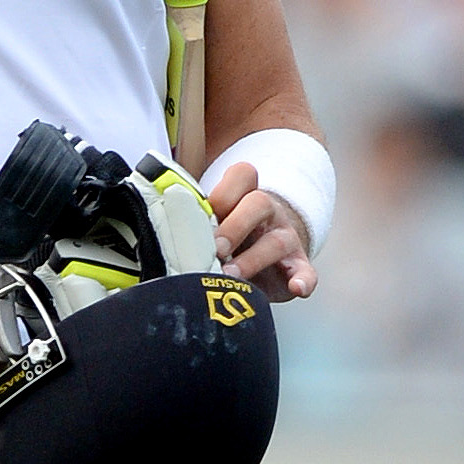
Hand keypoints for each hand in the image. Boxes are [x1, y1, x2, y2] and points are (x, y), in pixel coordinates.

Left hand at [204, 161, 315, 300]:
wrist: (266, 253)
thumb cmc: (229, 234)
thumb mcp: (215, 221)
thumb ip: (195, 218)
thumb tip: (156, 229)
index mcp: (244, 194)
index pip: (242, 175)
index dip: (224, 192)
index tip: (209, 211)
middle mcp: (268, 211)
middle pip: (259, 203)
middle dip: (234, 226)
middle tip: (215, 249)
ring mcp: (286, 237)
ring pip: (277, 240)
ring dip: (254, 258)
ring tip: (233, 275)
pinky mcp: (298, 265)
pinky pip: (307, 270)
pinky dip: (305, 279)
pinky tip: (298, 288)